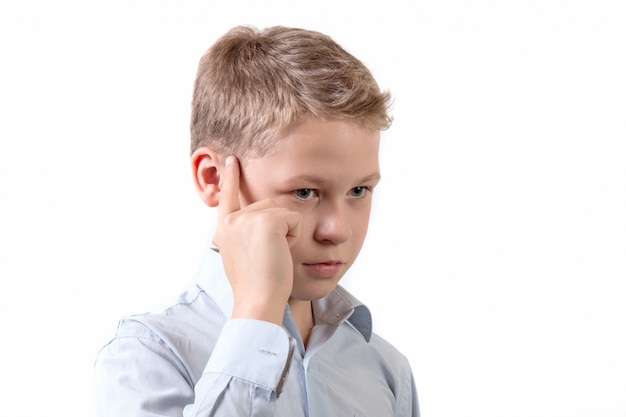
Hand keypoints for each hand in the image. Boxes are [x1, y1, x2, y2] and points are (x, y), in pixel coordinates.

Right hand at [212, 156, 301, 324]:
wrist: (258, 299)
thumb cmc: (255, 285)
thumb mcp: (239, 256)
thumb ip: (242, 236)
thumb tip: (254, 224)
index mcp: (224, 230)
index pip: (227, 198)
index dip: (230, 178)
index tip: (232, 160)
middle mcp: (233, 221)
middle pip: (268, 204)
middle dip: (278, 226)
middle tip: (270, 255)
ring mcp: (248, 219)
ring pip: (282, 211)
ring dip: (286, 232)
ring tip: (274, 255)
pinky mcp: (268, 221)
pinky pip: (294, 219)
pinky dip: (294, 236)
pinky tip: (282, 252)